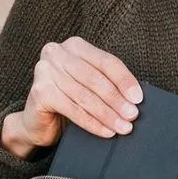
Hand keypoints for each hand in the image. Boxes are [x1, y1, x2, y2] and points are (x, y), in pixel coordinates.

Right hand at [1, 36, 142, 158]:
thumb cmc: (69, 100)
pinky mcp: (39, 92)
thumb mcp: (90, 86)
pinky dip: (92, 123)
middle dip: (117, 99)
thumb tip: (135, 98)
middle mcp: (57, 53)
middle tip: (132, 115)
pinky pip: (73, 109)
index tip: (138, 98)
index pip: (106, 61)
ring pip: (85, 96)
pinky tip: (106, 131)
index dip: (125, 80)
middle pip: (95, 78)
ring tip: (123, 127)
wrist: (39, 122)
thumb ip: (107, 83)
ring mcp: (45, 71)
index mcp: (75, 46)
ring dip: (108, 114)